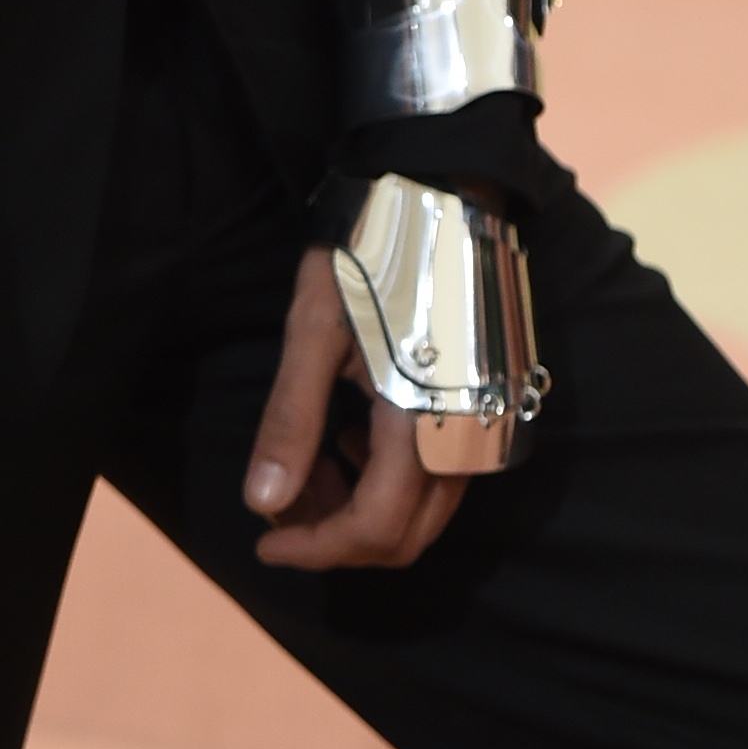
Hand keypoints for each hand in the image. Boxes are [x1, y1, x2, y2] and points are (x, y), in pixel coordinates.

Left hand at [243, 242, 468, 572]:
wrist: (440, 200)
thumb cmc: (370, 258)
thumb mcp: (315, 332)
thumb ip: (292, 421)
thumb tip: (262, 503)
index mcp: (423, 423)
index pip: (374, 528)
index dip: (315, 548)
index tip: (264, 540)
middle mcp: (467, 439)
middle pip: (402, 537)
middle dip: (333, 536)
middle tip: (278, 508)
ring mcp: (483, 429)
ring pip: (421, 514)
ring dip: (357, 510)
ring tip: (306, 467)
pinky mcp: (484, 414)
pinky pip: (436, 480)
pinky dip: (385, 482)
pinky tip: (348, 440)